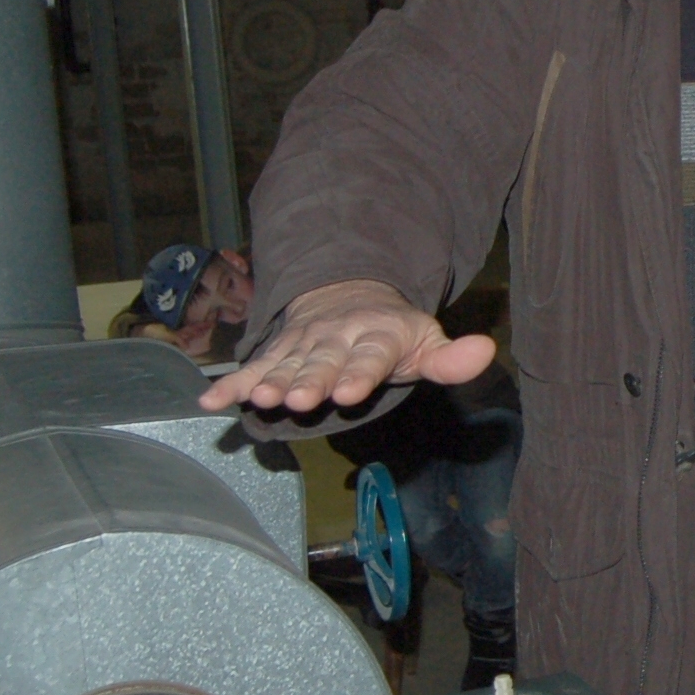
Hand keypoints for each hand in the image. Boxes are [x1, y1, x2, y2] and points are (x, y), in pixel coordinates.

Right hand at [197, 278, 497, 415]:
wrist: (350, 294)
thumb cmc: (394, 333)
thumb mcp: (426, 342)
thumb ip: (450, 358)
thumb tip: (486, 351)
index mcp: (377, 336)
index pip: (370, 357)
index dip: (360, 373)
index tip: (350, 391)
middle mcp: (336, 338)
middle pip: (322, 363)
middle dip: (311, 380)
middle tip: (301, 398)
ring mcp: (303, 345)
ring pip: (286, 366)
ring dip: (270, 381)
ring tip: (258, 398)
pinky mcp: (278, 353)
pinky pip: (252, 368)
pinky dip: (230, 383)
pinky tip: (208, 400)